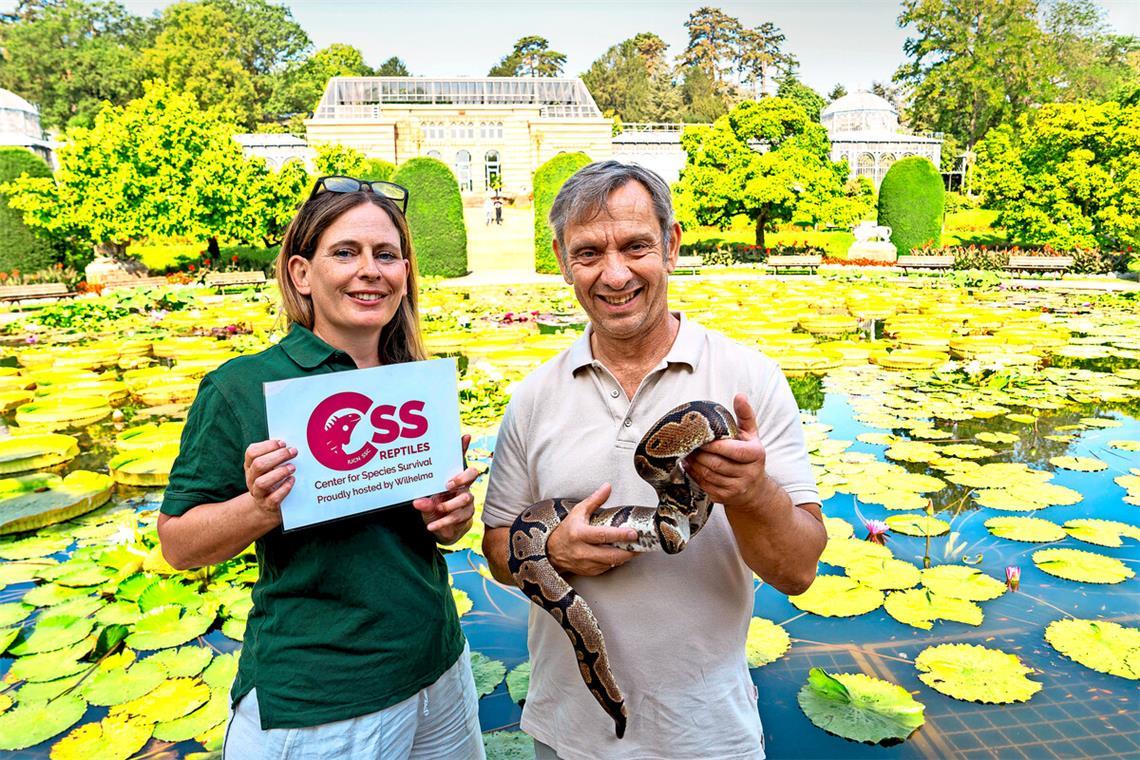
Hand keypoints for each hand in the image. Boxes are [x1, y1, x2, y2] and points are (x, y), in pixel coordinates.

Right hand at [244, 439, 295, 520]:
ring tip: (292, 467)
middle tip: (293, 452)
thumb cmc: (271, 479)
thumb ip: (274, 455)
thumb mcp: (269, 466)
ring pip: (262, 482)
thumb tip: (288, 445)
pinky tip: (292, 480)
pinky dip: (284, 488)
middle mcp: (251, 479)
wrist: (266, 505)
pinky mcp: (267, 505)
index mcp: (250, 466)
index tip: (283, 443)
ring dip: (279, 473)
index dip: (267, 446)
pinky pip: (274, 498)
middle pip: (258, 465)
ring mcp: (258, 493)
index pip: (251, 452)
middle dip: (278, 456)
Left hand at [415, 434, 479, 544]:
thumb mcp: (427, 503)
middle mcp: (463, 487)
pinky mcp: (466, 516)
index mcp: (454, 478)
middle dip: (462, 478)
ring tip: (437, 509)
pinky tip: (430, 526)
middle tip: (448, 484)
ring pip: (465, 499)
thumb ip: (424, 501)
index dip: (463, 448)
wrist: (445, 529)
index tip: (465, 436)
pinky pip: (457, 518)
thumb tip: (417, 501)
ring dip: (449, 504)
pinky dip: (442, 522)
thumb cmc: (436, 509)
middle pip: (472, 475)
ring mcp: (467, 501)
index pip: (459, 460)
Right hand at [546, 483, 638, 576]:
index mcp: (579, 534)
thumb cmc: (566, 529)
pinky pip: (607, 568)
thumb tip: (608, 487)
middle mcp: (582, 551)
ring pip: (611, 563)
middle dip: (629, 551)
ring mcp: (585, 564)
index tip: (633, 533)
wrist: (551, 551)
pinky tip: (624, 554)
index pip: (602, 535)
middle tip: (641, 544)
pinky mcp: (589, 571)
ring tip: (637, 549)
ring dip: (625, 556)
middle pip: (610, 554)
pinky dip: (617, 561)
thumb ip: (595, 499)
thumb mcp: (578, 511)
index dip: (619, 535)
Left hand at [683, 394, 769, 510]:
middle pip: (717, 464)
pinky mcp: (725, 498)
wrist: (755, 489)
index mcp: (756, 455)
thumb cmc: (749, 456)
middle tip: (686, 445)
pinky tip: (688, 466)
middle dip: (699, 454)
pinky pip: (705, 486)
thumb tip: (740, 395)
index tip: (700, 438)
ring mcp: (737, 488)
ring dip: (693, 464)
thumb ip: (745, 415)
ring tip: (685, 453)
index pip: (732, 450)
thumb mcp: (751, 435)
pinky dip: (694, 475)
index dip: (714, 445)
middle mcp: (749, 474)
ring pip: (708, 475)